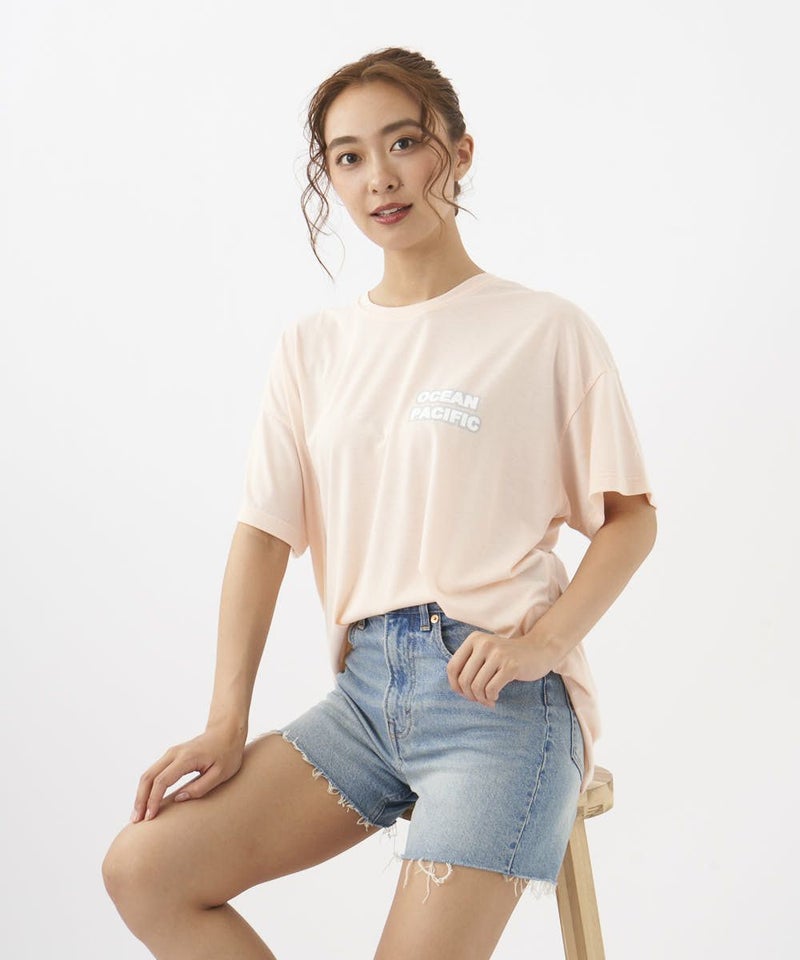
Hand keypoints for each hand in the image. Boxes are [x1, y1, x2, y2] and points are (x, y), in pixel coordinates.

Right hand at [130, 722, 247, 822]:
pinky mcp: (171, 756)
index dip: (154, 800)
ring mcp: (171, 753)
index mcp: (186, 758)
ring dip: (141, 794)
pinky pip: (154, 772)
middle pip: (148, 777)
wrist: (226, 731)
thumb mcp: (221, 774)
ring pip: (148, 774)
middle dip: (140, 800)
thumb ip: (200, 787)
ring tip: (138, 815)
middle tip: (136, 820)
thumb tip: (178, 799)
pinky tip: (146, 801)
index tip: (150, 817)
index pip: (162, 781)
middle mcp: (174, 753)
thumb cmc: (227, 753)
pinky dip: (147, 788)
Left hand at [445, 630, 561, 707]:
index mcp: (474, 639)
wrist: (539, 649)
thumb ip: (470, 664)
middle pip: (464, 679)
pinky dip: (491, 698)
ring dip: (481, 699)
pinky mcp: (510, 666)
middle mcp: (484, 644)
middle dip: (470, 695)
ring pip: (477, 686)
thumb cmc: (508, 656)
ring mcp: (497, 654)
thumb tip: (456, 688)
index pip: (452, 667)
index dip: (455, 685)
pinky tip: (496, 697)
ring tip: (488, 699)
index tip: (465, 693)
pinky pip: (491, 689)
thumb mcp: (486, 652)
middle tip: (479, 699)